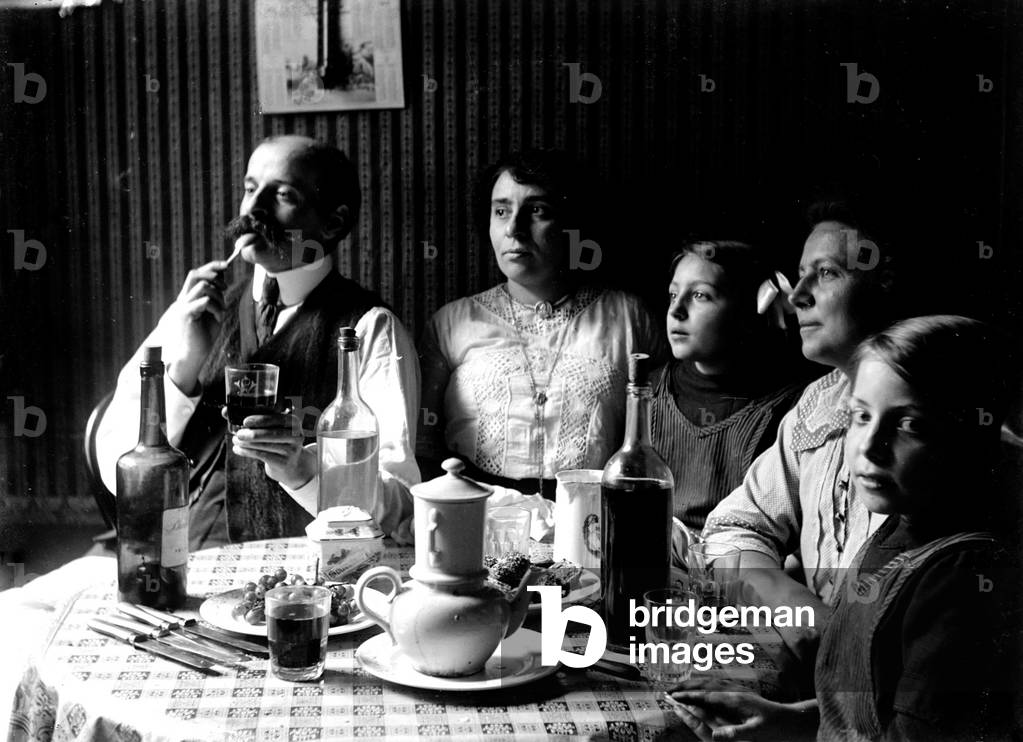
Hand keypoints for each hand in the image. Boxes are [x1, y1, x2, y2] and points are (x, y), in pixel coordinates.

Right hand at [164, 261, 228, 393]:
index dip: (211, 266)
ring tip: (222, 311)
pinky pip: (203, 301)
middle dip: (213, 275)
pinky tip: (218, 317)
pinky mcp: (186, 315)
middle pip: (195, 274)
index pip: (197, 274)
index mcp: (189, 297)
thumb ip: (216, 294)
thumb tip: (221, 275)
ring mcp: (183, 306)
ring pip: (203, 288)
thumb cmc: (204, 334)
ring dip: (218, 297)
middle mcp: (184, 299)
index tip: (226, 264)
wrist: (195, 353)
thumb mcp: (213, 310)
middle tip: (225, 288)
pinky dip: (215, 307)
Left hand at [229, 412, 315, 489]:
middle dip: (253, 434)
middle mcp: (296, 436)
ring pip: (266, 446)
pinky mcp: (283, 463)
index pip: (279, 419)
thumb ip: (254, 418)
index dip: (262, 420)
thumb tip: (225, 411)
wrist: (290, 464)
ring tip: (235, 440)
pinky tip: (238, 449)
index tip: (245, 421)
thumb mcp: (272, 427)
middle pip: (273, 434)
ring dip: (247, 444)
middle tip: (238, 433)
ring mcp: (291, 451)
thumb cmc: (276, 440)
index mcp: (294, 422)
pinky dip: (247, 452)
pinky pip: (262, 456)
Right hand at [666, 684, 815, 741]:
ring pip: (710, 683)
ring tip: (680, 687)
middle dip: (686, 687)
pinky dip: (705, 685)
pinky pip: (717, 685)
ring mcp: (738, 691)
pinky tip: (703, 689)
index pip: (705, 696)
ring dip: (694, 684)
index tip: (672, 697)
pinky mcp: (741, 694)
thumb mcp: (757, 732)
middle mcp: (734, 692)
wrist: (793, 719)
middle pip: (704, 685)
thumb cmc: (777, 727)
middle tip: (669, 691)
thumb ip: (736, 732)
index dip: (688, 697)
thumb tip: (715, 736)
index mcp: (734, 700)